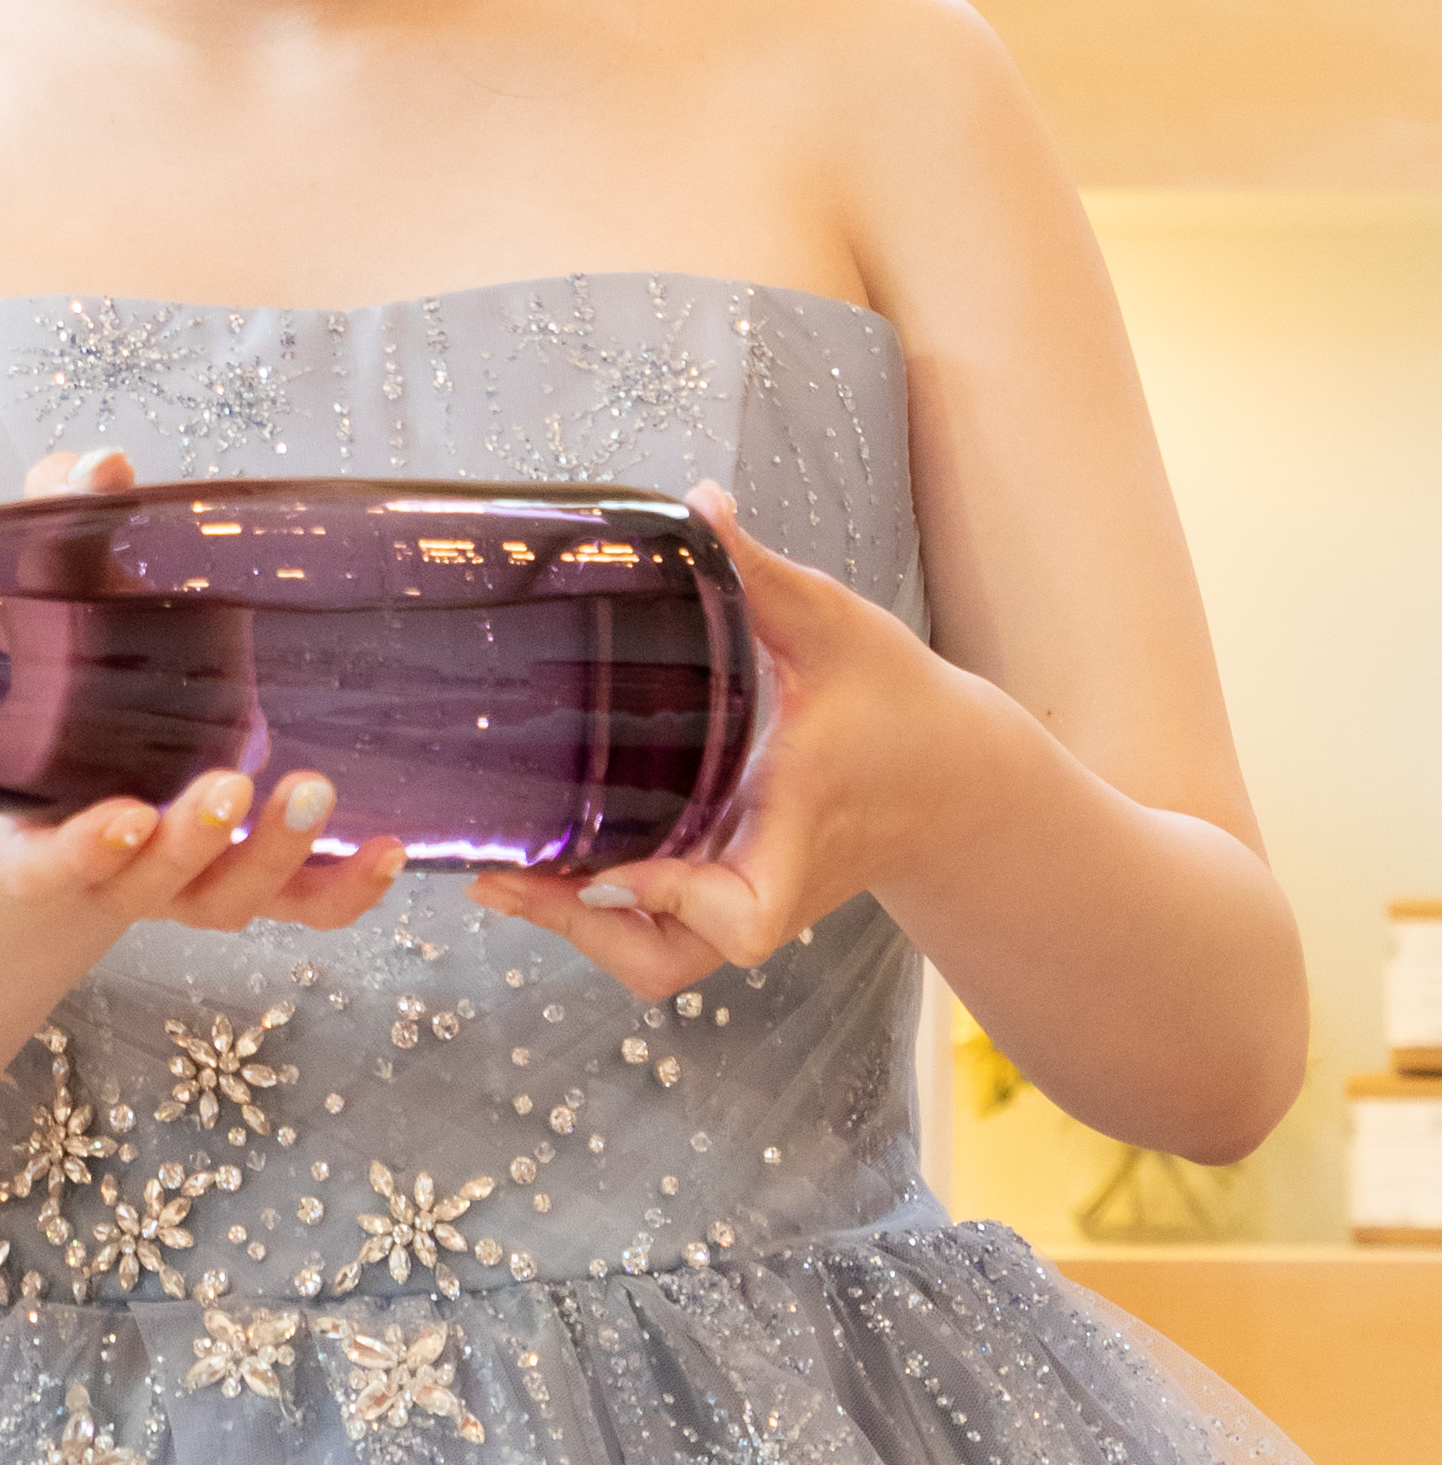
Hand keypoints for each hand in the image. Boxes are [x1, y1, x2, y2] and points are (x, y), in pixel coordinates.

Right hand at [0, 448, 404, 959]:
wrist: (99, 720)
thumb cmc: (69, 655)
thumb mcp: (58, 592)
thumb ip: (65, 529)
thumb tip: (103, 465)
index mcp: (38, 814)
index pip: (46, 863)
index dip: (81, 852)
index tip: (126, 818)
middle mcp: (112, 865)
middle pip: (151, 886)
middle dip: (194, 842)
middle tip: (232, 782)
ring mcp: (186, 878)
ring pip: (226, 899)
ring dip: (271, 856)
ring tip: (314, 791)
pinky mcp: (253, 871)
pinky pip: (300, 903)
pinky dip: (343, 891)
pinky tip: (387, 851)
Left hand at [472, 497, 932, 1001]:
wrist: (958, 779)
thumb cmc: (903, 703)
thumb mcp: (835, 624)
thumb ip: (760, 571)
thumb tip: (701, 503)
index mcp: (793, 826)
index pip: (744, 917)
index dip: (675, 901)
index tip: (614, 863)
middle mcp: (768, 878)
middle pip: (671, 961)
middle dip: (586, 933)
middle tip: (505, 875)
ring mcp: (750, 893)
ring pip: (662, 958)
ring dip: (585, 930)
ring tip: (508, 875)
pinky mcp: (737, 887)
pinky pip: (666, 931)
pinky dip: (606, 912)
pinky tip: (555, 862)